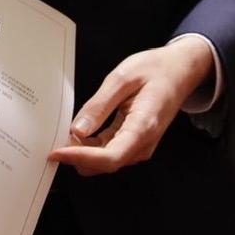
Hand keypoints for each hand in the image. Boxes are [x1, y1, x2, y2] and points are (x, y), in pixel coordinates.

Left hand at [47, 37, 213, 176]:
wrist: (180, 70)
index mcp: (143, 127)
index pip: (108, 157)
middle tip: (54, 137)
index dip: (79, 157)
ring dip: (83, 152)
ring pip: (105, 161)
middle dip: (77, 156)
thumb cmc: (155, 69)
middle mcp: (143, 144)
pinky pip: (109, 152)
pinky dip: (91, 147)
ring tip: (64, 132)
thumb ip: (99, 105)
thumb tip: (78, 130)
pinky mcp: (134, 142)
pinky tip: (80, 132)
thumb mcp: (123, 78)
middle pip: (104, 164)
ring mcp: (140, 146)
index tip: (56, 152)